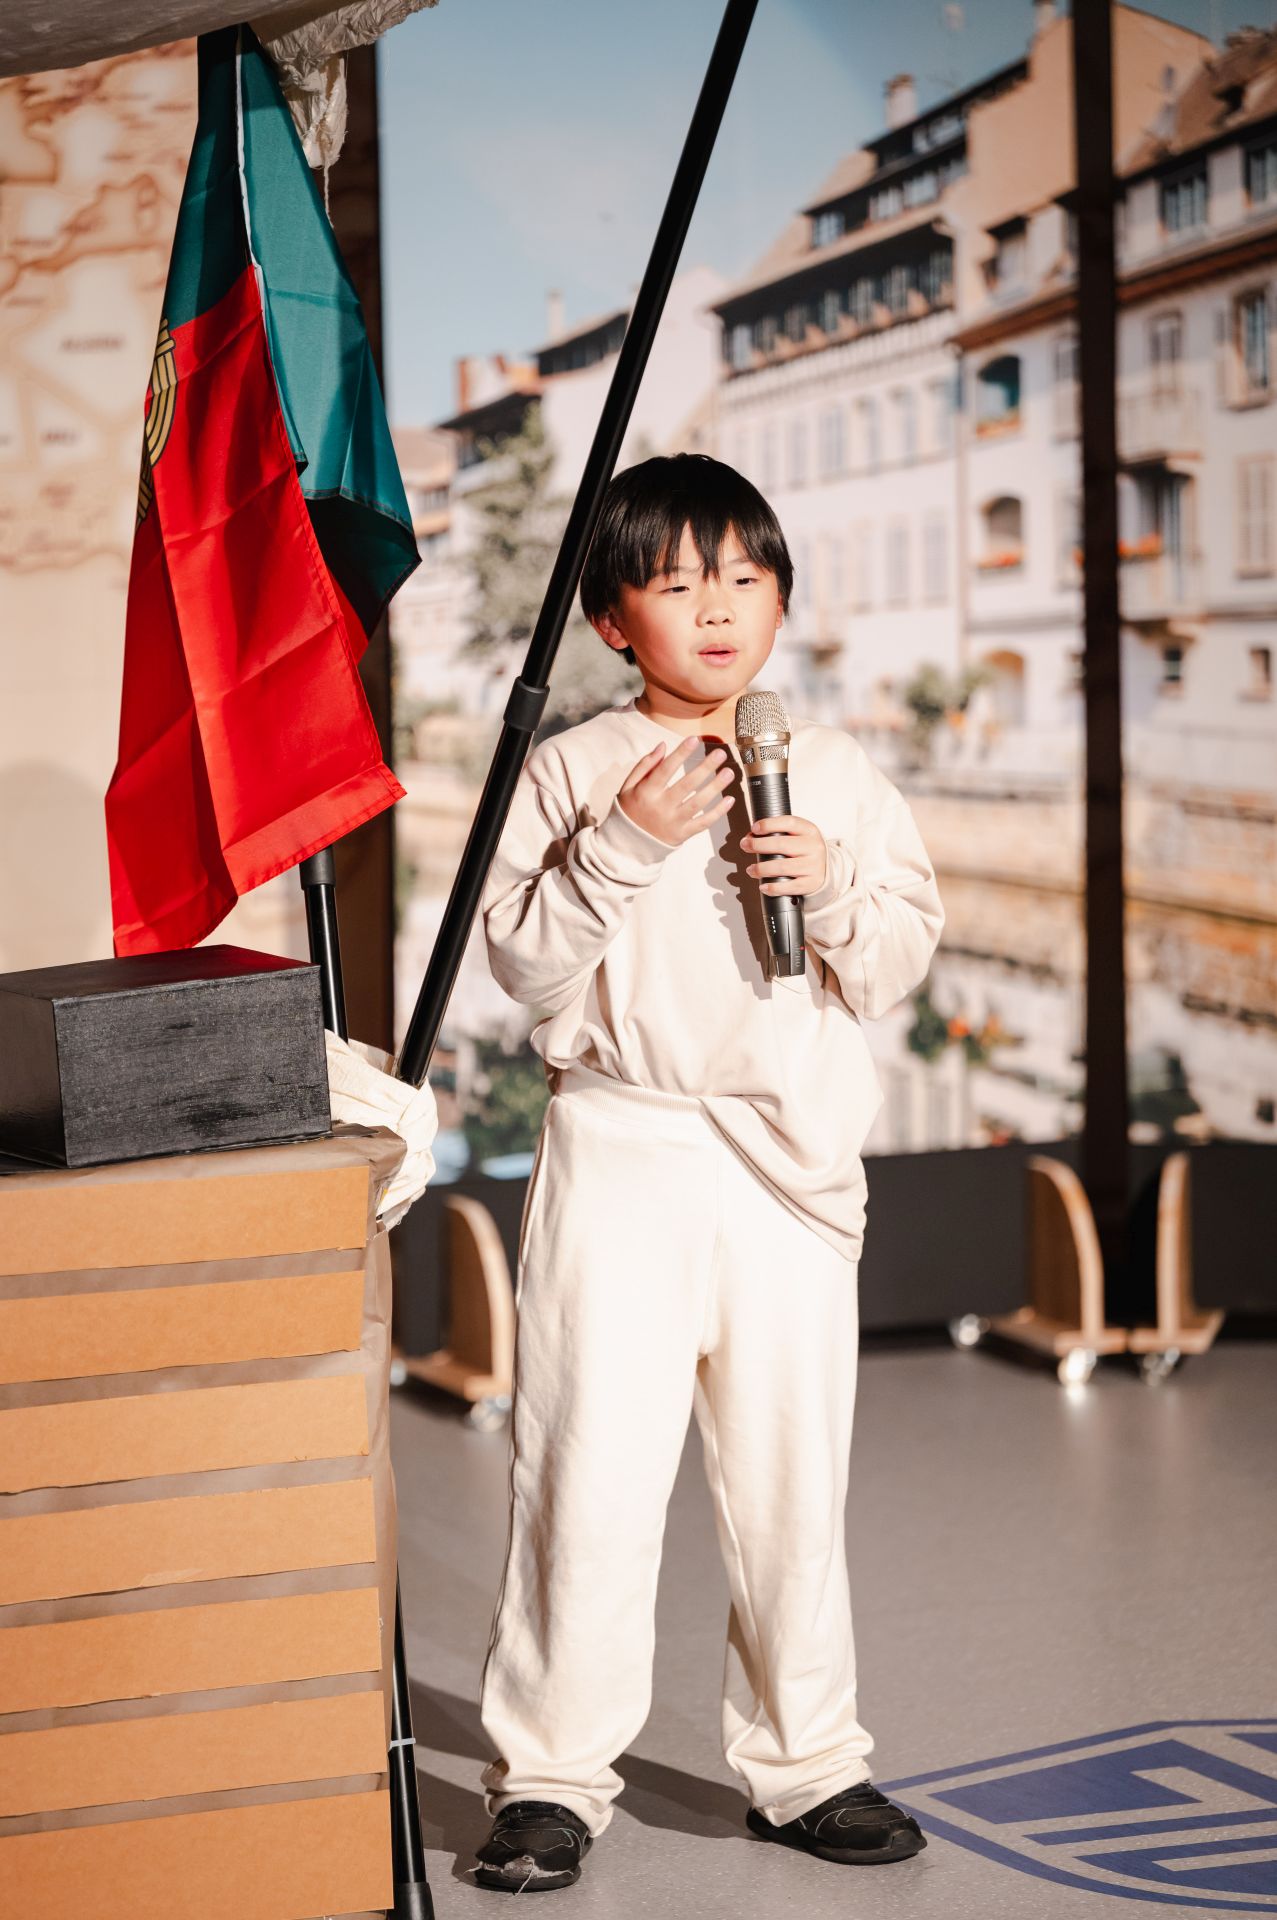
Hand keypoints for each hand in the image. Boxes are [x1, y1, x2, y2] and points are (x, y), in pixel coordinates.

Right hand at [617, 737, 734, 846]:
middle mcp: (661, 807)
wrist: (628, 843)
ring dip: (715, 788)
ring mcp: (673, 822)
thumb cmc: (630, 809)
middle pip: (687, 785)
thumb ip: (645, 765)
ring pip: (698, 803)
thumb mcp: (629, 785)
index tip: (694, 740)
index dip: (681, 753)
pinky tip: (729, 799)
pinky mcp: (682, 834)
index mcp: (647, 792)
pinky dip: (718, 812)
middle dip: (705, 768)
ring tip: (728, 773)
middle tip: (721, 754)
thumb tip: (663, 746)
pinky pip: (703, 823)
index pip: (666, 769)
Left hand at [742, 815, 827, 893]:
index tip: (754, 828)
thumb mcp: (798, 835)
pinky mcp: (811, 883)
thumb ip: (778, 833)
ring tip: (751, 869)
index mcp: (809, 831)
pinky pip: (789, 887)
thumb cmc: (805, 850)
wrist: (825, 868)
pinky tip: (763, 886)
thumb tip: (751, 837)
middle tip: (745, 845)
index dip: (769, 824)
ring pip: (783, 867)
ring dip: (762, 869)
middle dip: (758, 845)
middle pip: (782, 845)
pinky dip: (773, 888)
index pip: (789, 823)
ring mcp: (813, 866)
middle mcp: (813, 847)